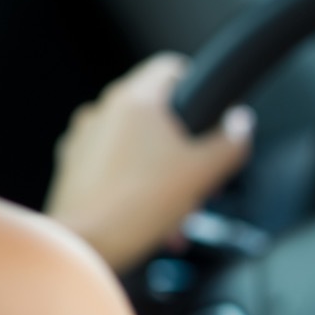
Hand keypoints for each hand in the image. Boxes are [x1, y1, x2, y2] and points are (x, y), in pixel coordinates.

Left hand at [44, 52, 253, 272]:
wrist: (85, 245)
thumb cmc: (137, 207)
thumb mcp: (202, 174)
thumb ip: (230, 143)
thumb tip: (241, 123)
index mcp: (135, 101)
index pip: (171, 68)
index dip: (198, 86)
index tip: (211, 112)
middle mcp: (102, 112)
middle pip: (156, 113)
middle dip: (184, 145)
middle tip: (200, 174)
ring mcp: (83, 140)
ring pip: (135, 144)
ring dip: (160, 170)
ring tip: (176, 207)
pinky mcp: (72, 169)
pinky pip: (113, 168)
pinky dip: (135, 186)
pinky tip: (151, 217)